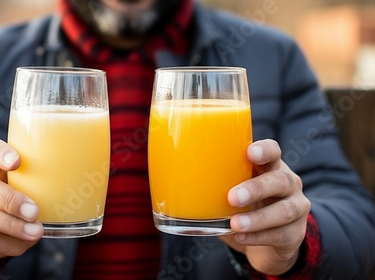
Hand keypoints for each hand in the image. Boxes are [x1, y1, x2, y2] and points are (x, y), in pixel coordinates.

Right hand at [0, 139, 42, 274]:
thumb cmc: (5, 198)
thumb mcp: (17, 184)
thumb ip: (36, 179)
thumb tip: (78, 186)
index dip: (1, 154)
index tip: (17, 162)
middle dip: (12, 201)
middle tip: (35, 211)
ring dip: (14, 226)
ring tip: (36, 232)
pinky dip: (9, 244)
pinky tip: (25, 244)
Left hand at [219, 139, 310, 274]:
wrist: (268, 241)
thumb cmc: (242, 206)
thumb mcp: (228, 189)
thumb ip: (207, 180)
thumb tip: (161, 172)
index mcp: (269, 167)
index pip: (273, 151)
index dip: (264, 150)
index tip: (249, 152)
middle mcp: (288, 183)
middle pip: (280, 180)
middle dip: (256, 188)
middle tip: (232, 197)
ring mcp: (296, 208)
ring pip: (284, 210)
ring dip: (257, 218)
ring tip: (234, 224)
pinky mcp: (295, 233)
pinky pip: (280, 235)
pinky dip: (258, 237)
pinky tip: (241, 238)